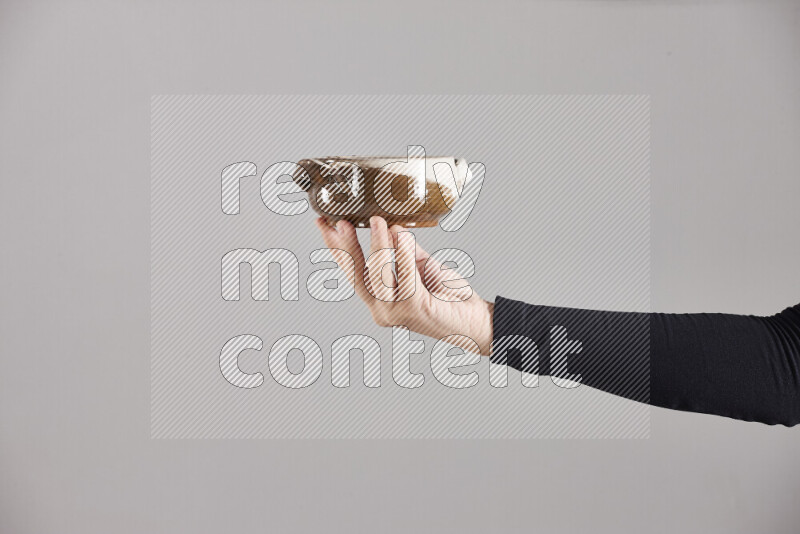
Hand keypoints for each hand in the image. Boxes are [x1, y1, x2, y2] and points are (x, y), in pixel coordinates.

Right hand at [315, 216, 493, 354]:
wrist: (474, 320)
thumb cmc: (448, 297)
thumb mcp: (419, 266)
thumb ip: (403, 249)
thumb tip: (391, 226)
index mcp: (378, 300)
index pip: (351, 271)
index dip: (336, 248)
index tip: (324, 223)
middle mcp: (381, 310)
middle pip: (356, 275)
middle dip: (346, 246)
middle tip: (341, 221)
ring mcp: (395, 313)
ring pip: (378, 274)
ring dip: (377, 244)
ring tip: (378, 221)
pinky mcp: (413, 309)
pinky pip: (404, 275)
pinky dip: (402, 252)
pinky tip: (402, 234)